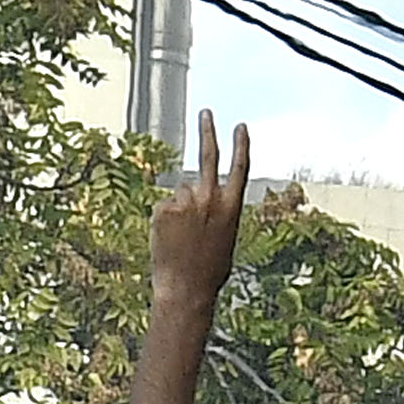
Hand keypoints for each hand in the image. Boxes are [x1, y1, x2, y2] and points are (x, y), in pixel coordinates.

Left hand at [149, 108, 250, 315]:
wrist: (186, 291)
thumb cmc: (208, 272)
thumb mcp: (223, 239)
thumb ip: (217, 213)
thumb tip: (200, 200)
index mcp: (231, 208)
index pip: (239, 168)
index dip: (241, 145)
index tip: (239, 125)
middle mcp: (210, 199)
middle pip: (208, 157)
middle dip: (208, 131)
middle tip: (205, 113)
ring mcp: (186, 203)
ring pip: (180, 193)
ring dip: (179, 210)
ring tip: (180, 238)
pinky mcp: (164, 209)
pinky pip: (163, 207)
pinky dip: (163, 221)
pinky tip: (168, 240)